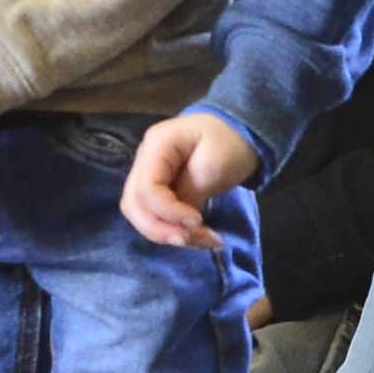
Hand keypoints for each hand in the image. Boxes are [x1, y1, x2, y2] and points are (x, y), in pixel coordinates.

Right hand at [121, 113, 261, 251]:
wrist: (240, 133)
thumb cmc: (230, 142)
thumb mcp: (215, 164)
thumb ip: (191, 191)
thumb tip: (179, 221)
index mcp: (157, 145)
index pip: (145, 188)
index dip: (167, 211)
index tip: (198, 220)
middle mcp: (145, 161)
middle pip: (133, 204)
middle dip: (160, 229)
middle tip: (190, 239)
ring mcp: (149, 176)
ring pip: (141, 215)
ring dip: (168, 234)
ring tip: (205, 239)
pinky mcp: (160, 191)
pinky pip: (156, 216)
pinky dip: (175, 231)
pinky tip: (201, 236)